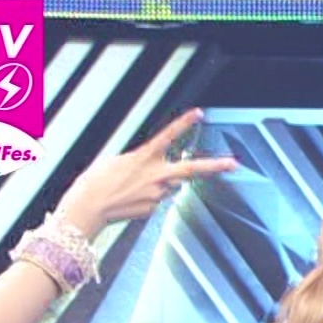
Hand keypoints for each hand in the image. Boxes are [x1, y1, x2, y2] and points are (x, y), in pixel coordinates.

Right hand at [55, 109, 237, 233]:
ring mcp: (157, 194)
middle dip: (215, 166)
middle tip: (233, 163)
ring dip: (159, 183)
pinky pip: (156, 200)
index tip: (198, 114)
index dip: (184, 123)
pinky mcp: (153, 209)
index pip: (168, 136)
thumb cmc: (96, 181)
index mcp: (144, 158)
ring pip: (169, 186)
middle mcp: (156, 176)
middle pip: (192, 170)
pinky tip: (129, 198)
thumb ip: (141, 162)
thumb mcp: (117, 160)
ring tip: (133, 186)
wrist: (89, 207)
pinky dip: (146, 197)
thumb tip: (154, 170)